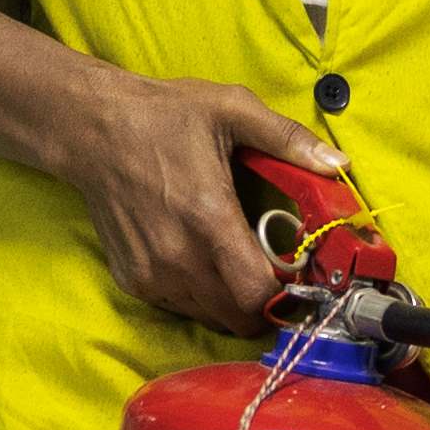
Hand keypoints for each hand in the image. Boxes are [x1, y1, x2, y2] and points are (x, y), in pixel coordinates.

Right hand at [59, 69, 339, 329]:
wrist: (91, 129)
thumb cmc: (163, 116)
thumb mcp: (231, 110)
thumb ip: (288, 141)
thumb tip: (339, 166)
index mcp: (208, 218)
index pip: (257, 295)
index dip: (286, 295)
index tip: (297, 276)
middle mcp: (178, 256)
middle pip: (238, 319)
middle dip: (264, 304)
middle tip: (272, 273)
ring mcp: (151, 273)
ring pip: (210, 316)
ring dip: (231, 302)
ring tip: (235, 263)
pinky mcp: (132, 279)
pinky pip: (180, 306)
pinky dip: (199, 295)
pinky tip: (199, 257)